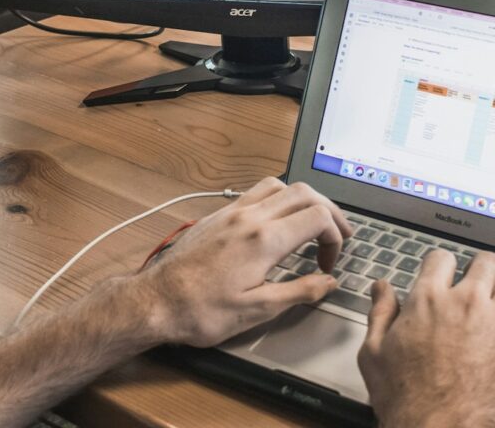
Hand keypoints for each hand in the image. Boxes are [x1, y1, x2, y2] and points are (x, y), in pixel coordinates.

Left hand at [138, 177, 351, 347]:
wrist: (156, 300)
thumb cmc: (201, 310)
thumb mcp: (257, 310)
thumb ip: (299, 292)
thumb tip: (328, 282)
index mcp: (262, 239)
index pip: (317, 216)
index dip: (335, 236)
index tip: (329, 263)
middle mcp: (247, 217)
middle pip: (302, 191)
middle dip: (328, 210)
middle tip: (338, 235)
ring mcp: (230, 212)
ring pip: (277, 185)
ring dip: (301, 199)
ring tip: (311, 224)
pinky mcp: (217, 215)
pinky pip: (254, 192)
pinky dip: (276, 199)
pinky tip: (277, 223)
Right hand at [359, 249, 494, 427]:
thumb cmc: (406, 399)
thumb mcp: (373, 353)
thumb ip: (380, 312)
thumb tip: (381, 288)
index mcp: (428, 300)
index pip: (441, 258)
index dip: (438, 266)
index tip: (439, 276)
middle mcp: (467, 306)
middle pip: (487, 263)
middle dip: (481, 269)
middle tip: (476, 284)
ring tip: (489, 311)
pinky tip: (492, 343)